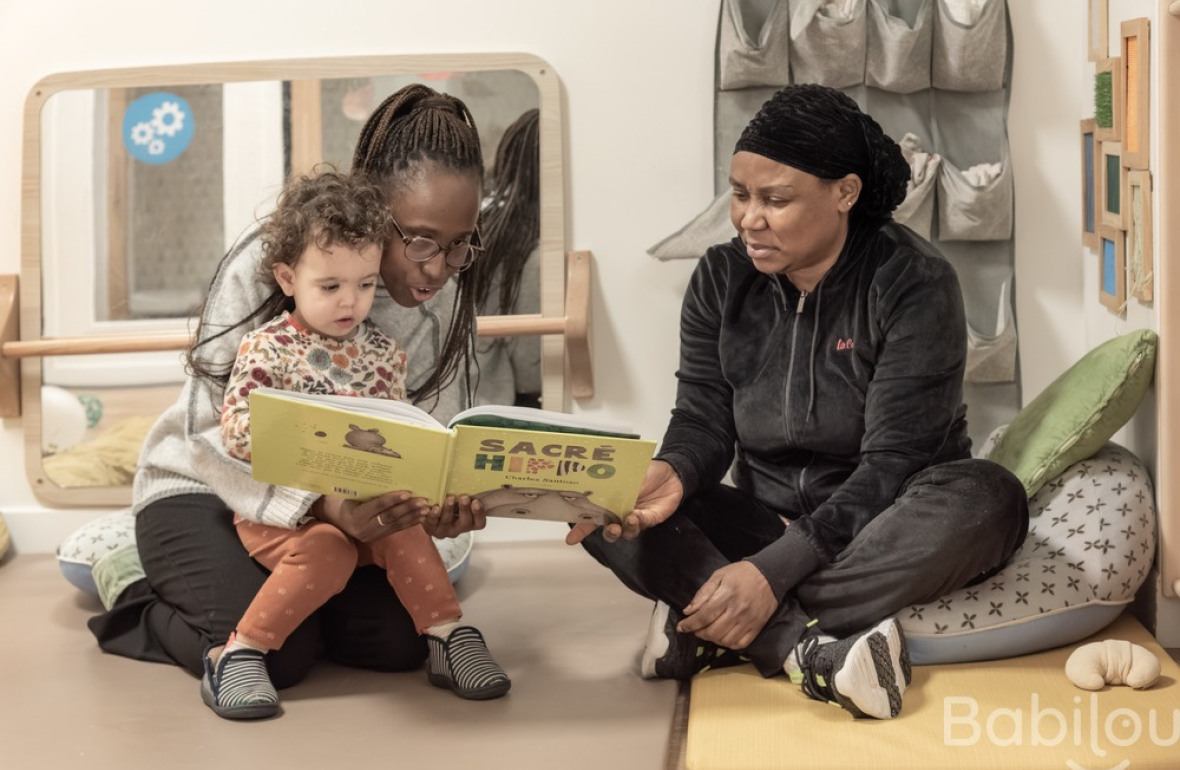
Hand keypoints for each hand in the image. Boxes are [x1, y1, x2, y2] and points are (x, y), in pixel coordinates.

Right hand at [314, 492, 427, 542]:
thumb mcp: (350, 494)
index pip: (377, 506)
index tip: (407, 493)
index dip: (392, 499)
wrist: (336, 520)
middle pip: (390, 517)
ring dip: (413, 516)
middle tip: (423, 501)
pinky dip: (410, 523)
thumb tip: (382, 471)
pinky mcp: (379, 538)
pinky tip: (421, 517)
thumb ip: (366, 489)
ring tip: (426, 508)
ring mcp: (372, 535)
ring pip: (396, 525)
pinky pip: (396, 530)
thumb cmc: (344, 501)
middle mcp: (365, 528)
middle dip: (408, 508)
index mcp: (356, 515)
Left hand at [423, 494, 486, 538]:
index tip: (477, 501)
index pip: (479, 523)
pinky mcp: (431, 529)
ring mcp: (445, 530)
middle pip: (465, 523)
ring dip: (448, 510)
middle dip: (464, 509)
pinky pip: (430, 523)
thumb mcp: (464, 500)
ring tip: (448, 499)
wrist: (433, 514)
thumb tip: (485, 475)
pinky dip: (430, 514)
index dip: (479, 513)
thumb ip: (472, 494)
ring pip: (447, 523)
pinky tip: (431, 506)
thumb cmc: (453, 504)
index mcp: (471, 523)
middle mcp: (459, 528)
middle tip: (464, 497)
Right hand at [565, 459, 683, 544]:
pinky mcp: (650, 518)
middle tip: (610, 528)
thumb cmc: (644, 471)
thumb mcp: (624, 472)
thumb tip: (594, 476)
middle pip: (609, 531)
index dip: (580, 531)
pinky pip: (642, 524)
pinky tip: (636, 516)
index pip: (592, 519)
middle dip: (608, 533)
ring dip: (623, 529)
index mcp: (609, 502)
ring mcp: (635, 518)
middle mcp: (620, 513)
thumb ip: (611, 478)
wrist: (670, 472)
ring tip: (626, 520)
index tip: (570, 540)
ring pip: (626, 532)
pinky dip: (638, 522)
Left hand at [676, 562, 776, 649]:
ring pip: (725, 640)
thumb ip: (703, 593)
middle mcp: (738, 611)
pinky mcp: (757, 628)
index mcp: (727, 595)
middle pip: (713, 631)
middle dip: (698, 633)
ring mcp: (748, 621)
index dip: (689, 624)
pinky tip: (723, 636)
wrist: (770, 575)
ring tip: (707, 632)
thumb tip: (688, 610)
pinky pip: (740, 644)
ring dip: (712, 639)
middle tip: (694, 628)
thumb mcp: (719, 575)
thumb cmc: (742, 574)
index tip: (681, 627)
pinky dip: (728, 644)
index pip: (704, 616)